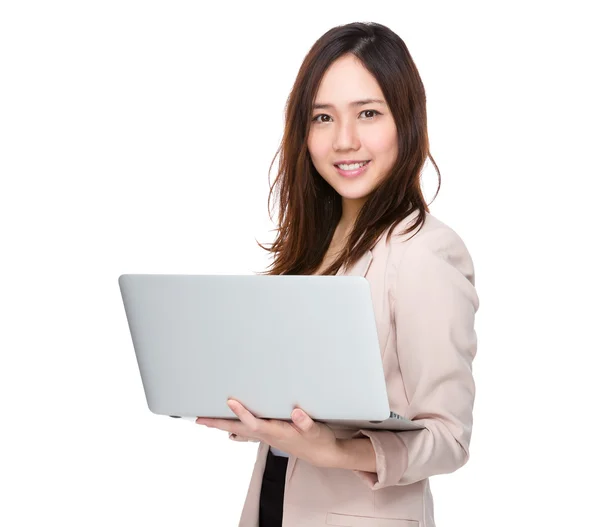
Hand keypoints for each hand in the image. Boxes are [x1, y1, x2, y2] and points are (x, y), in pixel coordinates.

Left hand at [195, 399, 339, 467]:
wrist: (322, 454)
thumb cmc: (319, 441)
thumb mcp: (317, 431)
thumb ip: (307, 423)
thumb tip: (297, 413)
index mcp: (277, 432)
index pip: (255, 423)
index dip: (242, 413)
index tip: (230, 401)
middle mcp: (268, 435)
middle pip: (238, 429)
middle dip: (219, 424)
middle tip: (200, 419)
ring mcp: (267, 436)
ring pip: (240, 430)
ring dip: (223, 426)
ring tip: (207, 421)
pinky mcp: (270, 434)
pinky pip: (247, 431)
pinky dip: (235, 427)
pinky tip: (229, 429)